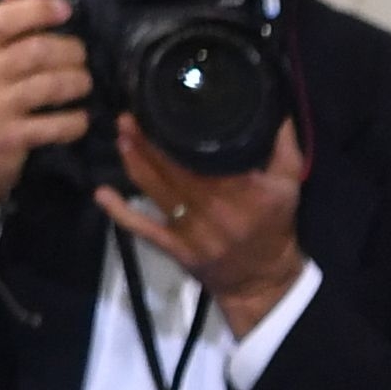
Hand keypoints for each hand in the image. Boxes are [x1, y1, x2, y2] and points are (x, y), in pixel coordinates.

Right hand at [0, 0, 90, 210]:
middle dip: (72, 52)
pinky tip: (79, 119)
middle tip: (81, 60)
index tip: (65, 10)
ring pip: (54, 84)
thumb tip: (47, 8)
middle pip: (39, 50)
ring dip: (79, 83)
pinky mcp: (11, 138)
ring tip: (82, 85)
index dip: (38, 9)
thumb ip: (3, 42)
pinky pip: (60, 124)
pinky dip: (78, 121)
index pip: (4, 18)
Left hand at [95, 115, 309, 336]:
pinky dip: (119, 211)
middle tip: (128, 118)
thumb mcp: (289, 188)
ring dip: (134, 162)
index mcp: (242, 191)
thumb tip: (278, 113)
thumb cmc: (274, 229)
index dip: (178, 132)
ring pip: (155, 189)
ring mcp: (190, 229)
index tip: (159, 110)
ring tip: (121, 138)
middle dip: (146, 142)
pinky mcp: (174, 247)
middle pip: (172, 169)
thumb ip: (285, 150)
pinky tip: (102, 193)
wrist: (262, 279)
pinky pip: (142, 227)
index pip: (204, 156)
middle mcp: (213, 208)